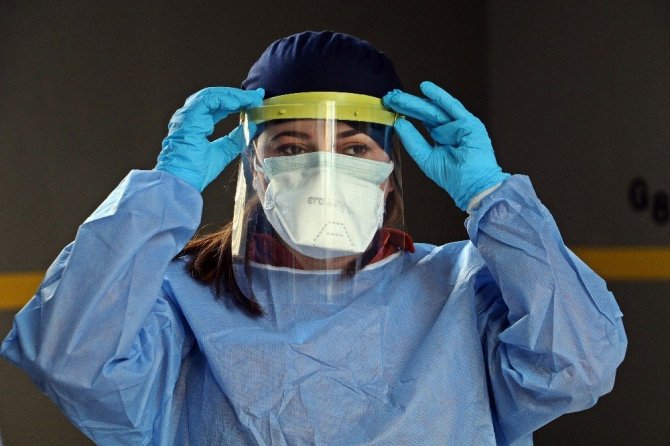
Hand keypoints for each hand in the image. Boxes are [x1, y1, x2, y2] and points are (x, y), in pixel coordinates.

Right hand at [156, 87, 263, 191]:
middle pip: (215, 98)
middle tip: (256, 95)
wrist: (181, 181)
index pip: (217, 106)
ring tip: (251, 98)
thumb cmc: (195, 171)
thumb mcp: (223, 152)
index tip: (254, 101)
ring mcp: (186, 115)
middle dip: (237, 96)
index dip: (236, 102)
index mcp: (196, 124)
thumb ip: (236, 139)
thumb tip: (252, 126)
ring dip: (233, 96)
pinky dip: (225, 99)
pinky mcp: (188, 117)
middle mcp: (189, 117)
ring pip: (211, 96)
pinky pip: (208, 101)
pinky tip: (239, 103)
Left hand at [383, 81, 508, 210]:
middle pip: (425, 113)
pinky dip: (440, 96)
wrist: (472, 186)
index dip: (405, 112)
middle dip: (407, 104)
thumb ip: (413, 140)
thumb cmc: (453, 177)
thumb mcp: (425, 157)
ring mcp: (459, 125)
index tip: (389, 106)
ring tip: (399, 95)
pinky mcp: (469, 123)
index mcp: (440, 138)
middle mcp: (449, 129)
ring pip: (434, 109)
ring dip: (416, 101)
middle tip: (390, 97)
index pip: (421, 121)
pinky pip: (452, 107)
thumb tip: (399, 123)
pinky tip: (426, 88)